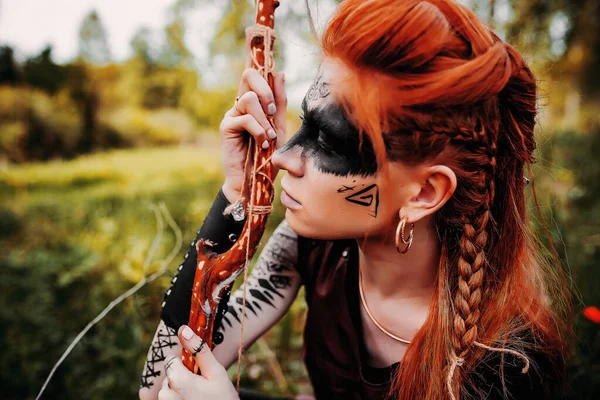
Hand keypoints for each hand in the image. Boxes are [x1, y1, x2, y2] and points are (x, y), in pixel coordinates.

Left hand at [158, 325, 238, 399]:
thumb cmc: (223, 399)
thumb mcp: (216, 373)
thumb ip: (198, 350)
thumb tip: (183, 329)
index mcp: (177, 380)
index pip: (171, 360)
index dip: (185, 363)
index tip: (198, 373)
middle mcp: (165, 396)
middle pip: (170, 376)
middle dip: (183, 378)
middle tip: (202, 388)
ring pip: (168, 390)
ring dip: (180, 391)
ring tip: (198, 398)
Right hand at [220, 69, 286, 202]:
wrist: (253, 181)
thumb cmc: (266, 156)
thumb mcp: (279, 127)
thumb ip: (280, 103)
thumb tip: (280, 73)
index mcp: (255, 101)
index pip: (255, 74)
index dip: (257, 57)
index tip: (264, 42)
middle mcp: (241, 104)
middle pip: (249, 75)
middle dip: (265, 89)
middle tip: (273, 111)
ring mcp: (232, 114)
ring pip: (249, 98)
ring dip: (264, 118)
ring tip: (269, 137)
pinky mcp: (226, 127)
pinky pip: (245, 118)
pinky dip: (258, 130)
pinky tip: (262, 144)